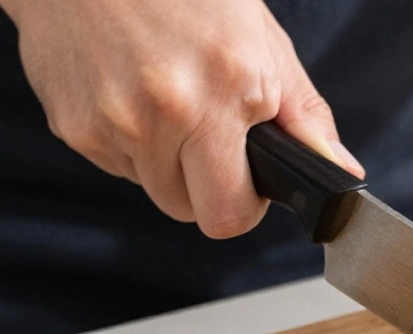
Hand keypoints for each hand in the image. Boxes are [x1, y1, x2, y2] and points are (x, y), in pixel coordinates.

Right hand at [1, 0, 363, 237]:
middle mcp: (166, 112)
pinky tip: (131, 89)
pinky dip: (127, 140)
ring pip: (150, 187)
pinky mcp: (72, 125)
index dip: (243, 204)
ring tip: (167, 98)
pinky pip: (114, 163)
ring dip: (163, 160)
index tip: (247, 181)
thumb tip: (340, 170)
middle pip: (188, 210)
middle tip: (207, 135)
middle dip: (204, 186)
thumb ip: (304, 115)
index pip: (230, 215)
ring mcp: (112, 122)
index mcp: (225, 92)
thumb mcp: (263, 40)